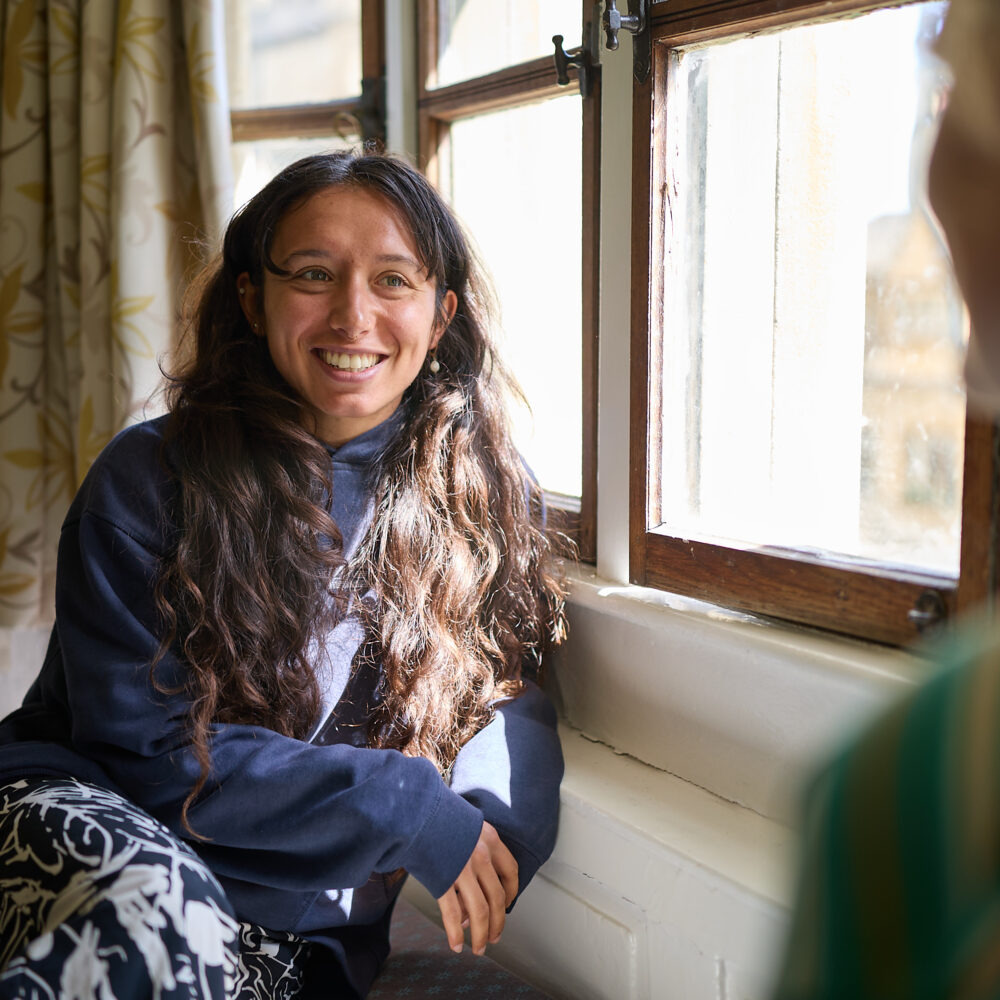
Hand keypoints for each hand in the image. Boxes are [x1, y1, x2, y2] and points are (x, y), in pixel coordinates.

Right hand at [436, 820, 517, 954]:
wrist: (415, 808)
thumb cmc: (438, 816)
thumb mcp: (466, 826)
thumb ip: (474, 851)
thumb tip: (471, 887)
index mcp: (490, 839)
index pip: (511, 872)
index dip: (512, 893)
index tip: (507, 905)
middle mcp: (481, 855)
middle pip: (498, 898)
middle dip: (497, 923)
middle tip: (494, 937)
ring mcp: (463, 868)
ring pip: (480, 911)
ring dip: (481, 935)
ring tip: (478, 948)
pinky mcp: (443, 879)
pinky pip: (453, 914)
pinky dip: (455, 933)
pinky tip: (455, 945)